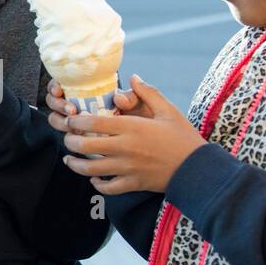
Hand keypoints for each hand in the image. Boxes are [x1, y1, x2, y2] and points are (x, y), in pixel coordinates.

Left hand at [62, 76, 206, 192]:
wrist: (197, 168)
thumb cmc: (183, 137)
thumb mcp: (168, 110)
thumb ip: (148, 93)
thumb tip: (133, 77)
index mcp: (132, 127)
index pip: (93, 123)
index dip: (76, 122)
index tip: (70, 120)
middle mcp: (125, 148)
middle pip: (86, 146)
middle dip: (70, 142)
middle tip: (67, 138)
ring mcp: (127, 168)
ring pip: (91, 169)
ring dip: (76, 164)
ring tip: (70, 160)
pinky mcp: (133, 184)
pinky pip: (108, 187)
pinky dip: (97, 184)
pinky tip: (94, 179)